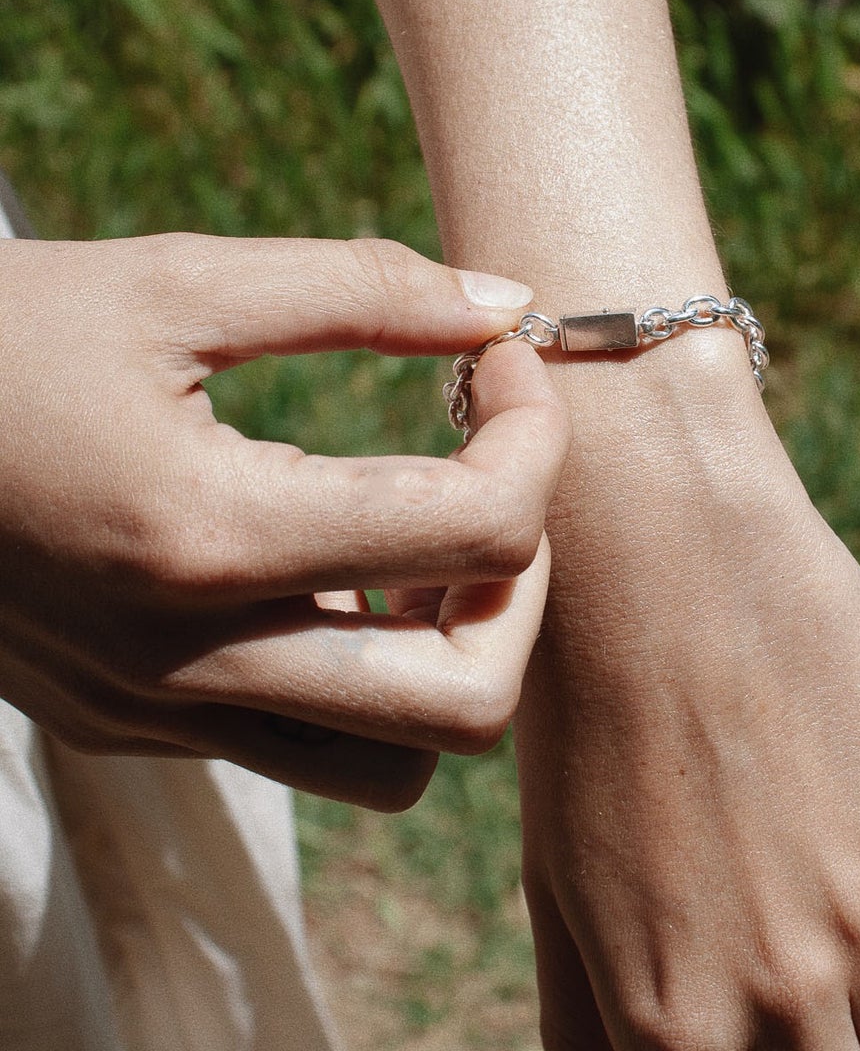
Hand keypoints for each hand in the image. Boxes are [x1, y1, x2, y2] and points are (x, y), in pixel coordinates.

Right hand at [0, 232, 567, 807]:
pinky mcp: (130, 733)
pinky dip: (367, 682)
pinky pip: (308, 754)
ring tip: (412, 547)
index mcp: (204, 534)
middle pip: (467, 706)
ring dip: (451, 657)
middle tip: (488, 485)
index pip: (479, 532)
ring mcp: (156, 717)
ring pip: (398, 767)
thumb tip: (509, 302)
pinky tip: (330, 579)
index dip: (537, 437)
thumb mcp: (169, 282)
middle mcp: (187, 661)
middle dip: (523, 587)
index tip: (500, 366)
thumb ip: (357, 289)